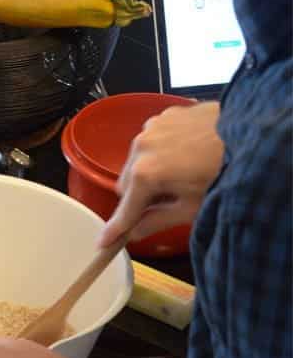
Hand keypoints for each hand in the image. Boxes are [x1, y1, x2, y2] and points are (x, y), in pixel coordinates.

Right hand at [99, 101, 222, 245]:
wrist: (252, 132)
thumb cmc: (226, 170)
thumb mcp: (192, 207)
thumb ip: (157, 221)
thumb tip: (137, 232)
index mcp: (146, 173)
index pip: (124, 209)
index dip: (116, 228)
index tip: (104, 242)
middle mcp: (142, 147)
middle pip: (126, 184)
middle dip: (139, 197)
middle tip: (163, 203)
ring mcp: (152, 127)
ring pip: (137, 160)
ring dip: (149, 172)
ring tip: (179, 176)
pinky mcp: (164, 115)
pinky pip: (151, 141)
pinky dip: (159, 152)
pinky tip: (183, 156)